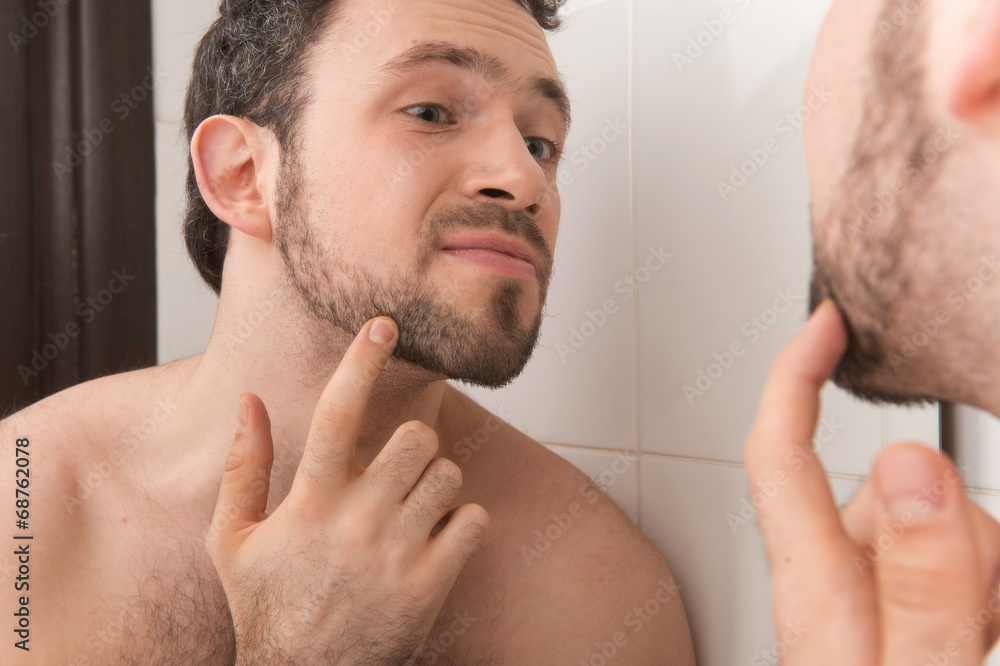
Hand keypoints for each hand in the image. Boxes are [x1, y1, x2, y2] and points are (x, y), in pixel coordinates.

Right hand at [206, 317, 489, 664]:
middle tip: (398, 471)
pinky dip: (462, 523)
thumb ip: (242, 465)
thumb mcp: (232, 539)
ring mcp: (399, 553)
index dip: (361, 361)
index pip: (339, 412)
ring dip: (436, 485)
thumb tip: (248, 400)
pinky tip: (433, 542)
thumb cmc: (268, 605)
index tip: (383, 325)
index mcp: (310, 501)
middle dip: (414, 445)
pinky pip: (473, 519)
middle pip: (418, 436)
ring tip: (411, 513)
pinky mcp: (432, 583)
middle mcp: (357, 520)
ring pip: (448, 475)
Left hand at [744, 300, 999, 664]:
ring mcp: (872, 611)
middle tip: (984, 611)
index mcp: (818, 591)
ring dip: (985, 570)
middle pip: (897, 495)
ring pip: (945, 535)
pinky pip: (963, 573)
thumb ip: (923, 585)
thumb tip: (908, 464)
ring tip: (984, 633)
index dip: (793, 375)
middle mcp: (835, 589)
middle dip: (961, 531)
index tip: (827, 320)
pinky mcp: (905, 626)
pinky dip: (986, 589)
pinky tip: (985, 630)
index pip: (779, 453)